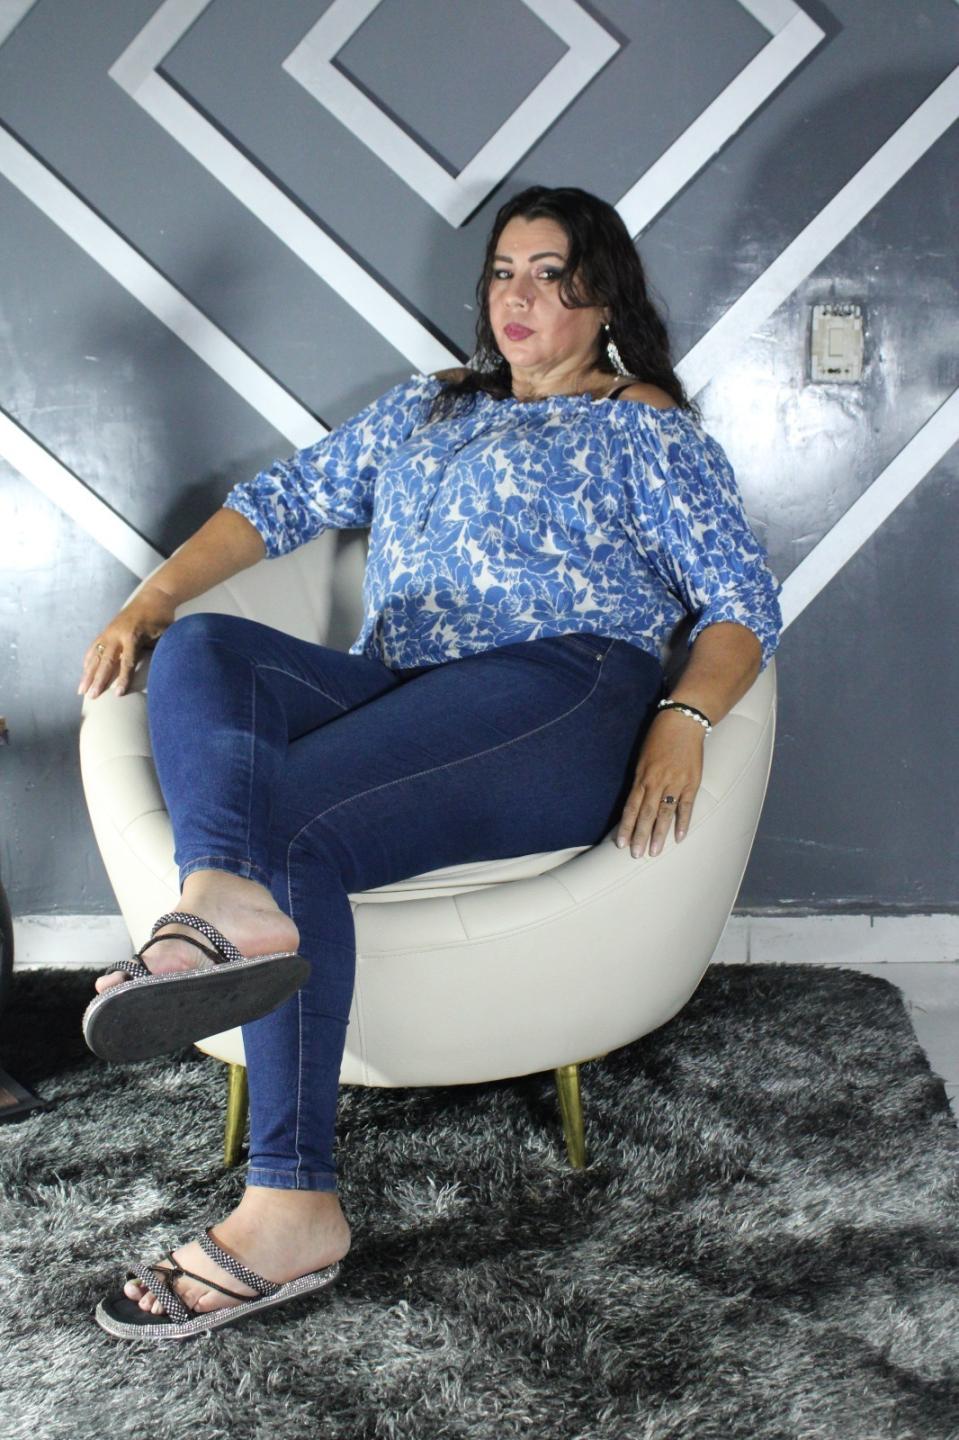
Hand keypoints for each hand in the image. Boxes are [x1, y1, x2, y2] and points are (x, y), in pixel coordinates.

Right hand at [78, 585, 176, 699]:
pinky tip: (84, 671)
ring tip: (81, 690)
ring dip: (87, 674)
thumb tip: (154, 672)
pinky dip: (88, 660)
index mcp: (133, 636)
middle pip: (106, 661)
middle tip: (91, 696)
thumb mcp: (164, 636)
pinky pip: (94, 647)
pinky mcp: (106, 630)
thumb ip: (156, 651)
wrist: (153, 597)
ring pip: (95, 655)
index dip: (123, 679)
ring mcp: (109, 632)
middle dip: (98, 680)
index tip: (117, 695)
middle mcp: (117, 634)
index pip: (127, 662)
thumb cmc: (161, 619)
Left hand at [616, 711, 704, 857]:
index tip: (620, 843)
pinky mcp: (692, 782)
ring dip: (659, 834)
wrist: (683, 722)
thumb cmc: (660, 738)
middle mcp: (656, 782)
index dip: (625, 826)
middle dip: (640, 836)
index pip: (631, 807)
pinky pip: (686, 806)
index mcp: (642, 776)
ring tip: (654, 852)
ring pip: (665, 813)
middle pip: (646, 814)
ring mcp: (675, 783)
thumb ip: (641, 780)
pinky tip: (678, 838)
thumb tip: (636, 801)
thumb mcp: (643, 758)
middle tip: (636, 854)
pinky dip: (682, 822)